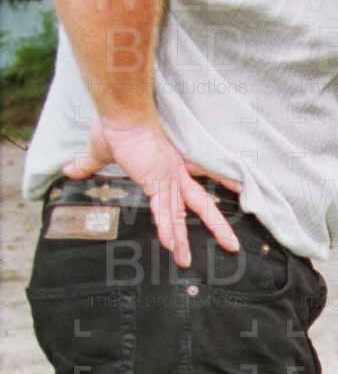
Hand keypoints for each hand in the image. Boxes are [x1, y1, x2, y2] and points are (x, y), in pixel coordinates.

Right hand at [63, 118, 240, 267]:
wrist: (122, 112)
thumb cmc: (116, 126)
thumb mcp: (101, 151)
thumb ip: (90, 164)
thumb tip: (70, 169)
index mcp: (169, 167)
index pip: (192, 189)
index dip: (208, 198)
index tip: (223, 211)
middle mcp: (174, 175)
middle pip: (200, 204)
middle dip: (216, 226)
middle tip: (231, 246)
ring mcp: (168, 178)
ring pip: (180, 214)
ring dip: (183, 239)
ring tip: (187, 261)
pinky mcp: (157, 180)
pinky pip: (162, 209)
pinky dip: (165, 227)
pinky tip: (170, 245)